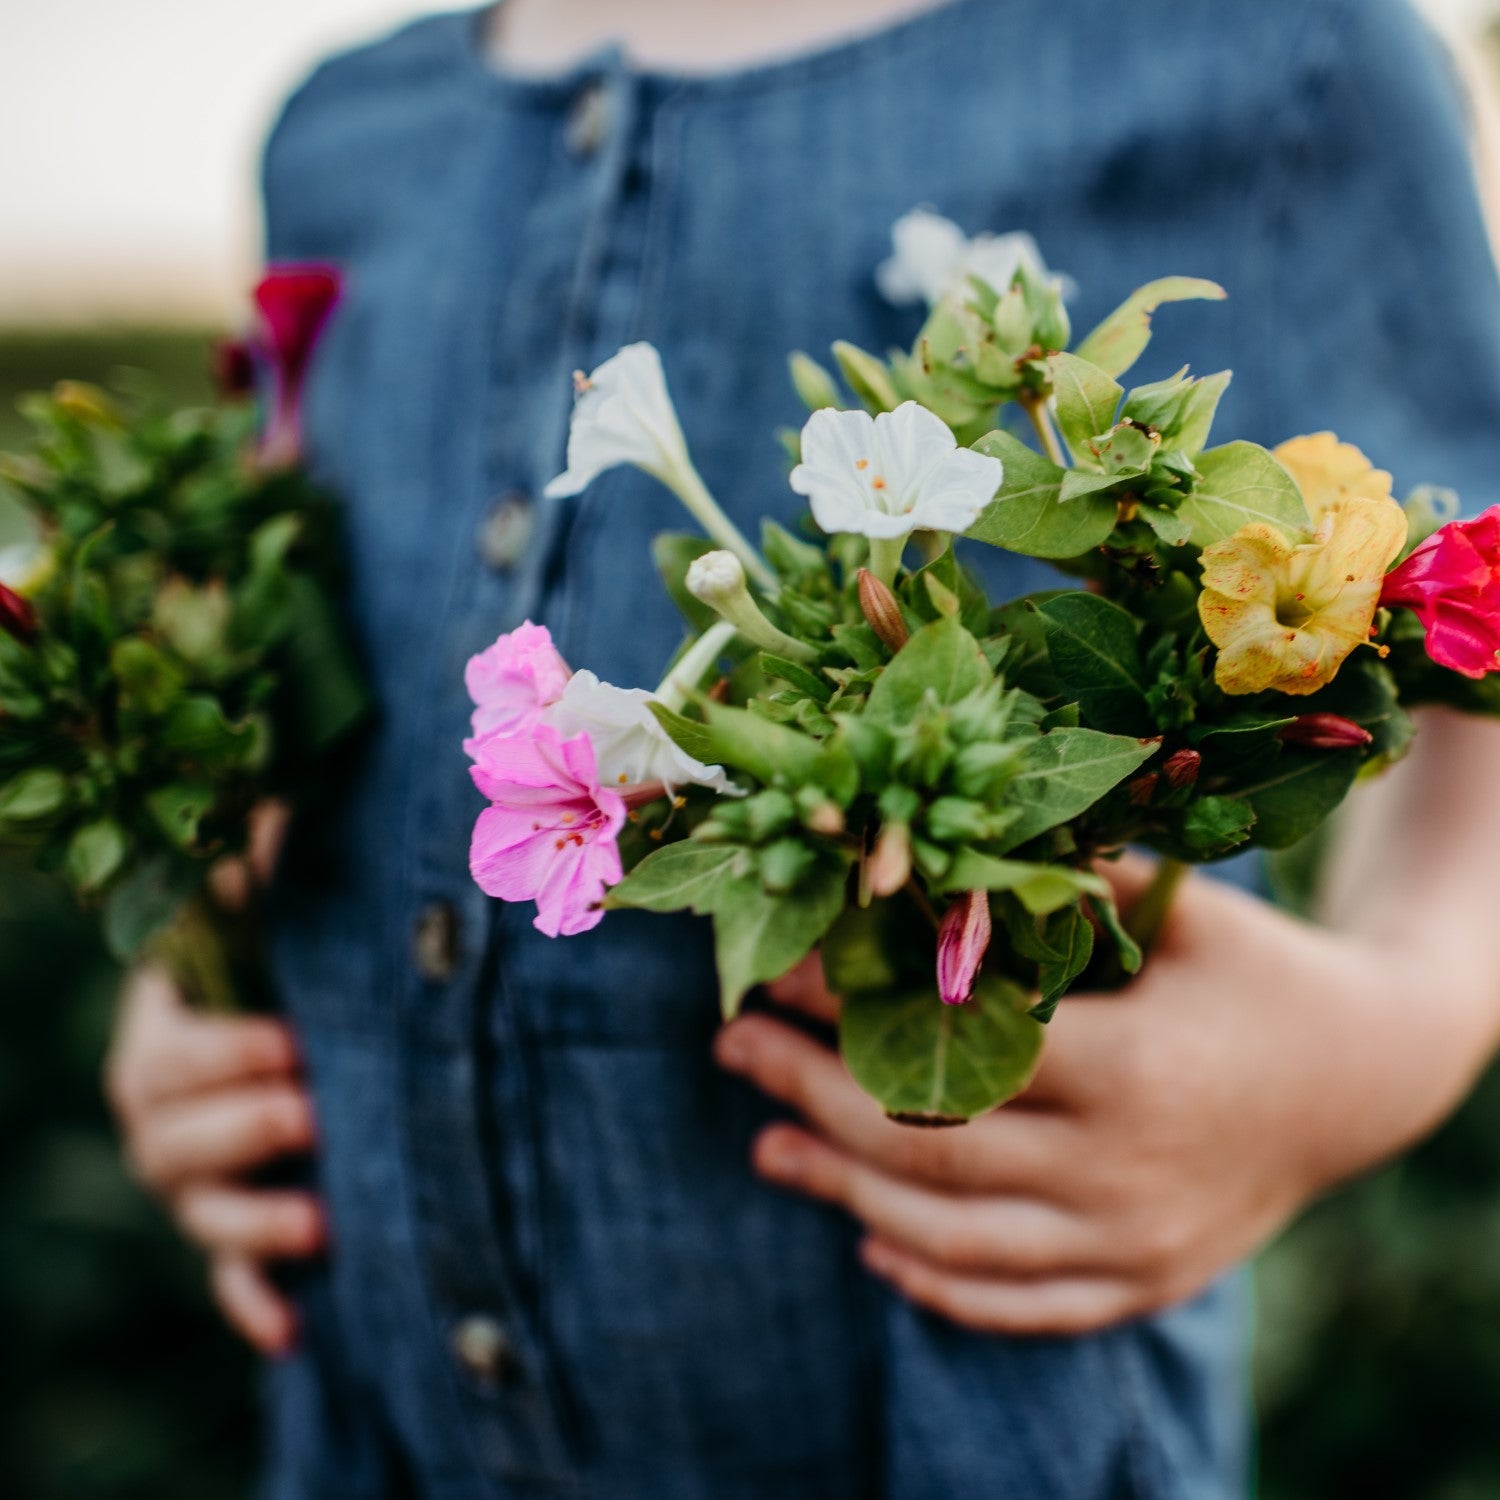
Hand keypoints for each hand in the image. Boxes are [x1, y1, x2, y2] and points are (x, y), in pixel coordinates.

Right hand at [104, 801, 319, 1355]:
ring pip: (200, 1212)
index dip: (223, 1053)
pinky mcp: (238, 1229)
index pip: (166, 1051)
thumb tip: (283, 810)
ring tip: (323, 1220)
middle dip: (242, 1128)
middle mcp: (166, 1109)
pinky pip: (231, 1280)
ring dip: (254, 1223)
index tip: (295, 1042)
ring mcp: (197, 1177)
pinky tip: (296, 1330)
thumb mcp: (285, 898)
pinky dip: (255, 1304)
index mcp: (169, 1025)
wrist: (311, 1012)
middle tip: (315, 1112)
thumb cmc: (298, 943)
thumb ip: (274, 860)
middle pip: (168, 1139)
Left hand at [714, 858, 1494, 1335]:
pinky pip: (1017, 1305)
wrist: (1369, 1076)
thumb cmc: (1264, 971)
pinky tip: (870, 1240)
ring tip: (765, 1145)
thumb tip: (931, 856)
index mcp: (1136, 1070)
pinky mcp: (1140, 1282)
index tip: (774, 969)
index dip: (849, 1010)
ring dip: (843, 1191)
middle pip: (930, 1147)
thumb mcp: (1186, 911)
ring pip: (953, 1238)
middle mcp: (1126, 1174)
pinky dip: (934, 1281)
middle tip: (733, 1050)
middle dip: (811, 1093)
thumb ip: (1070, 887)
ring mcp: (1132, 1244)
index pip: (954, 1046)